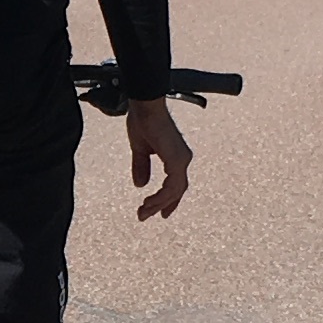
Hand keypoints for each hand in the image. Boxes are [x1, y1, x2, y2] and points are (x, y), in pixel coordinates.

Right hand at [124, 98, 192, 220]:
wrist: (145, 106)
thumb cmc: (143, 121)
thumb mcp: (140, 149)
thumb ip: (142, 167)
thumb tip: (140, 184)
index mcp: (175, 156)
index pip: (176, 184)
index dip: (168, 199)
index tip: (159, 212)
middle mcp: (182, 159)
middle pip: (176, 190)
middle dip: (162, 205)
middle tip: (147, 216)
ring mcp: (181, 159)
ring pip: (174, 191)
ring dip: (158, 203)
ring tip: (143, 212)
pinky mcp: (177, 160)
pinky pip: (172, 187)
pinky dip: (161, 197)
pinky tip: (149, 202)